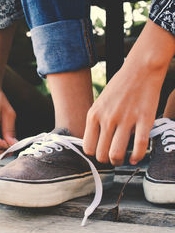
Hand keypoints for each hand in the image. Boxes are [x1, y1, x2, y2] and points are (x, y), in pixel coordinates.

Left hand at [83, 20, 173, 165]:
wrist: (140, 70)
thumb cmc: (119, 87)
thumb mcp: (99, 103)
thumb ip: (96, 122)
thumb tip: (95, 143)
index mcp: (93, 115)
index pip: (88, 146)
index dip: (94, 154)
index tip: (100, 153)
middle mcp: (107, 119)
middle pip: (101, 153)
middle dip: (106, 161)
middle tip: (112, 159)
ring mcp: (125, 120)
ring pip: (116, 154)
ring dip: (119, 162)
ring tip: (122, 160)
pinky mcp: (144, 120)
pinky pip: (139, 146)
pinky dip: (137, 157)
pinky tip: (135, 158)